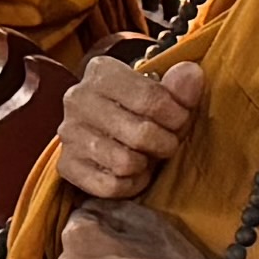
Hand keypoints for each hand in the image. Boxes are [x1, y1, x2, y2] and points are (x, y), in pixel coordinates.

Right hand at [56, 54, 208, 201]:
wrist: (100, 129)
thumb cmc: (136, 109)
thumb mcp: (160, 92)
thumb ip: (179, 86)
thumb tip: (191, 75)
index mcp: (102, 72)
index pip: (151, 98)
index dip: (177, 115)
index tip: (181, 120)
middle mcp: (78, 99)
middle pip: (141, 133)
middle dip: (165, 143)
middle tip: (167, 142)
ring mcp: (69, 133)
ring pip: (125, 163)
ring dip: (146, 165)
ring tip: (147, 155)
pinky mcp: (67, 165)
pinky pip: (110, 186)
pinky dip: (130, 184)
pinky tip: (133, 172)